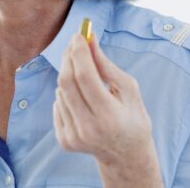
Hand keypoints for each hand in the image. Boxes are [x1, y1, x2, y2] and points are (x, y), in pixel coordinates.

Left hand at [53, 33, 161, 185]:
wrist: (126, 155)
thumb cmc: (132, 116)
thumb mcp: (129, 89)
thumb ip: (106, 65)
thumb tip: (88, 39)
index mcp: (110, 116)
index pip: (85, 77)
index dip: (79, 53)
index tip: (78, 35)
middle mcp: (89, 128)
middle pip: (66, 82)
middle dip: (69, 58)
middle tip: (74, 44)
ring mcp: (74, 137)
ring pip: (60, 92)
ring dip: (70, 77)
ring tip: (87, 81)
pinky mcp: (64, 140)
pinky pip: (57, 105)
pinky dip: (67, 96)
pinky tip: (82, 102)